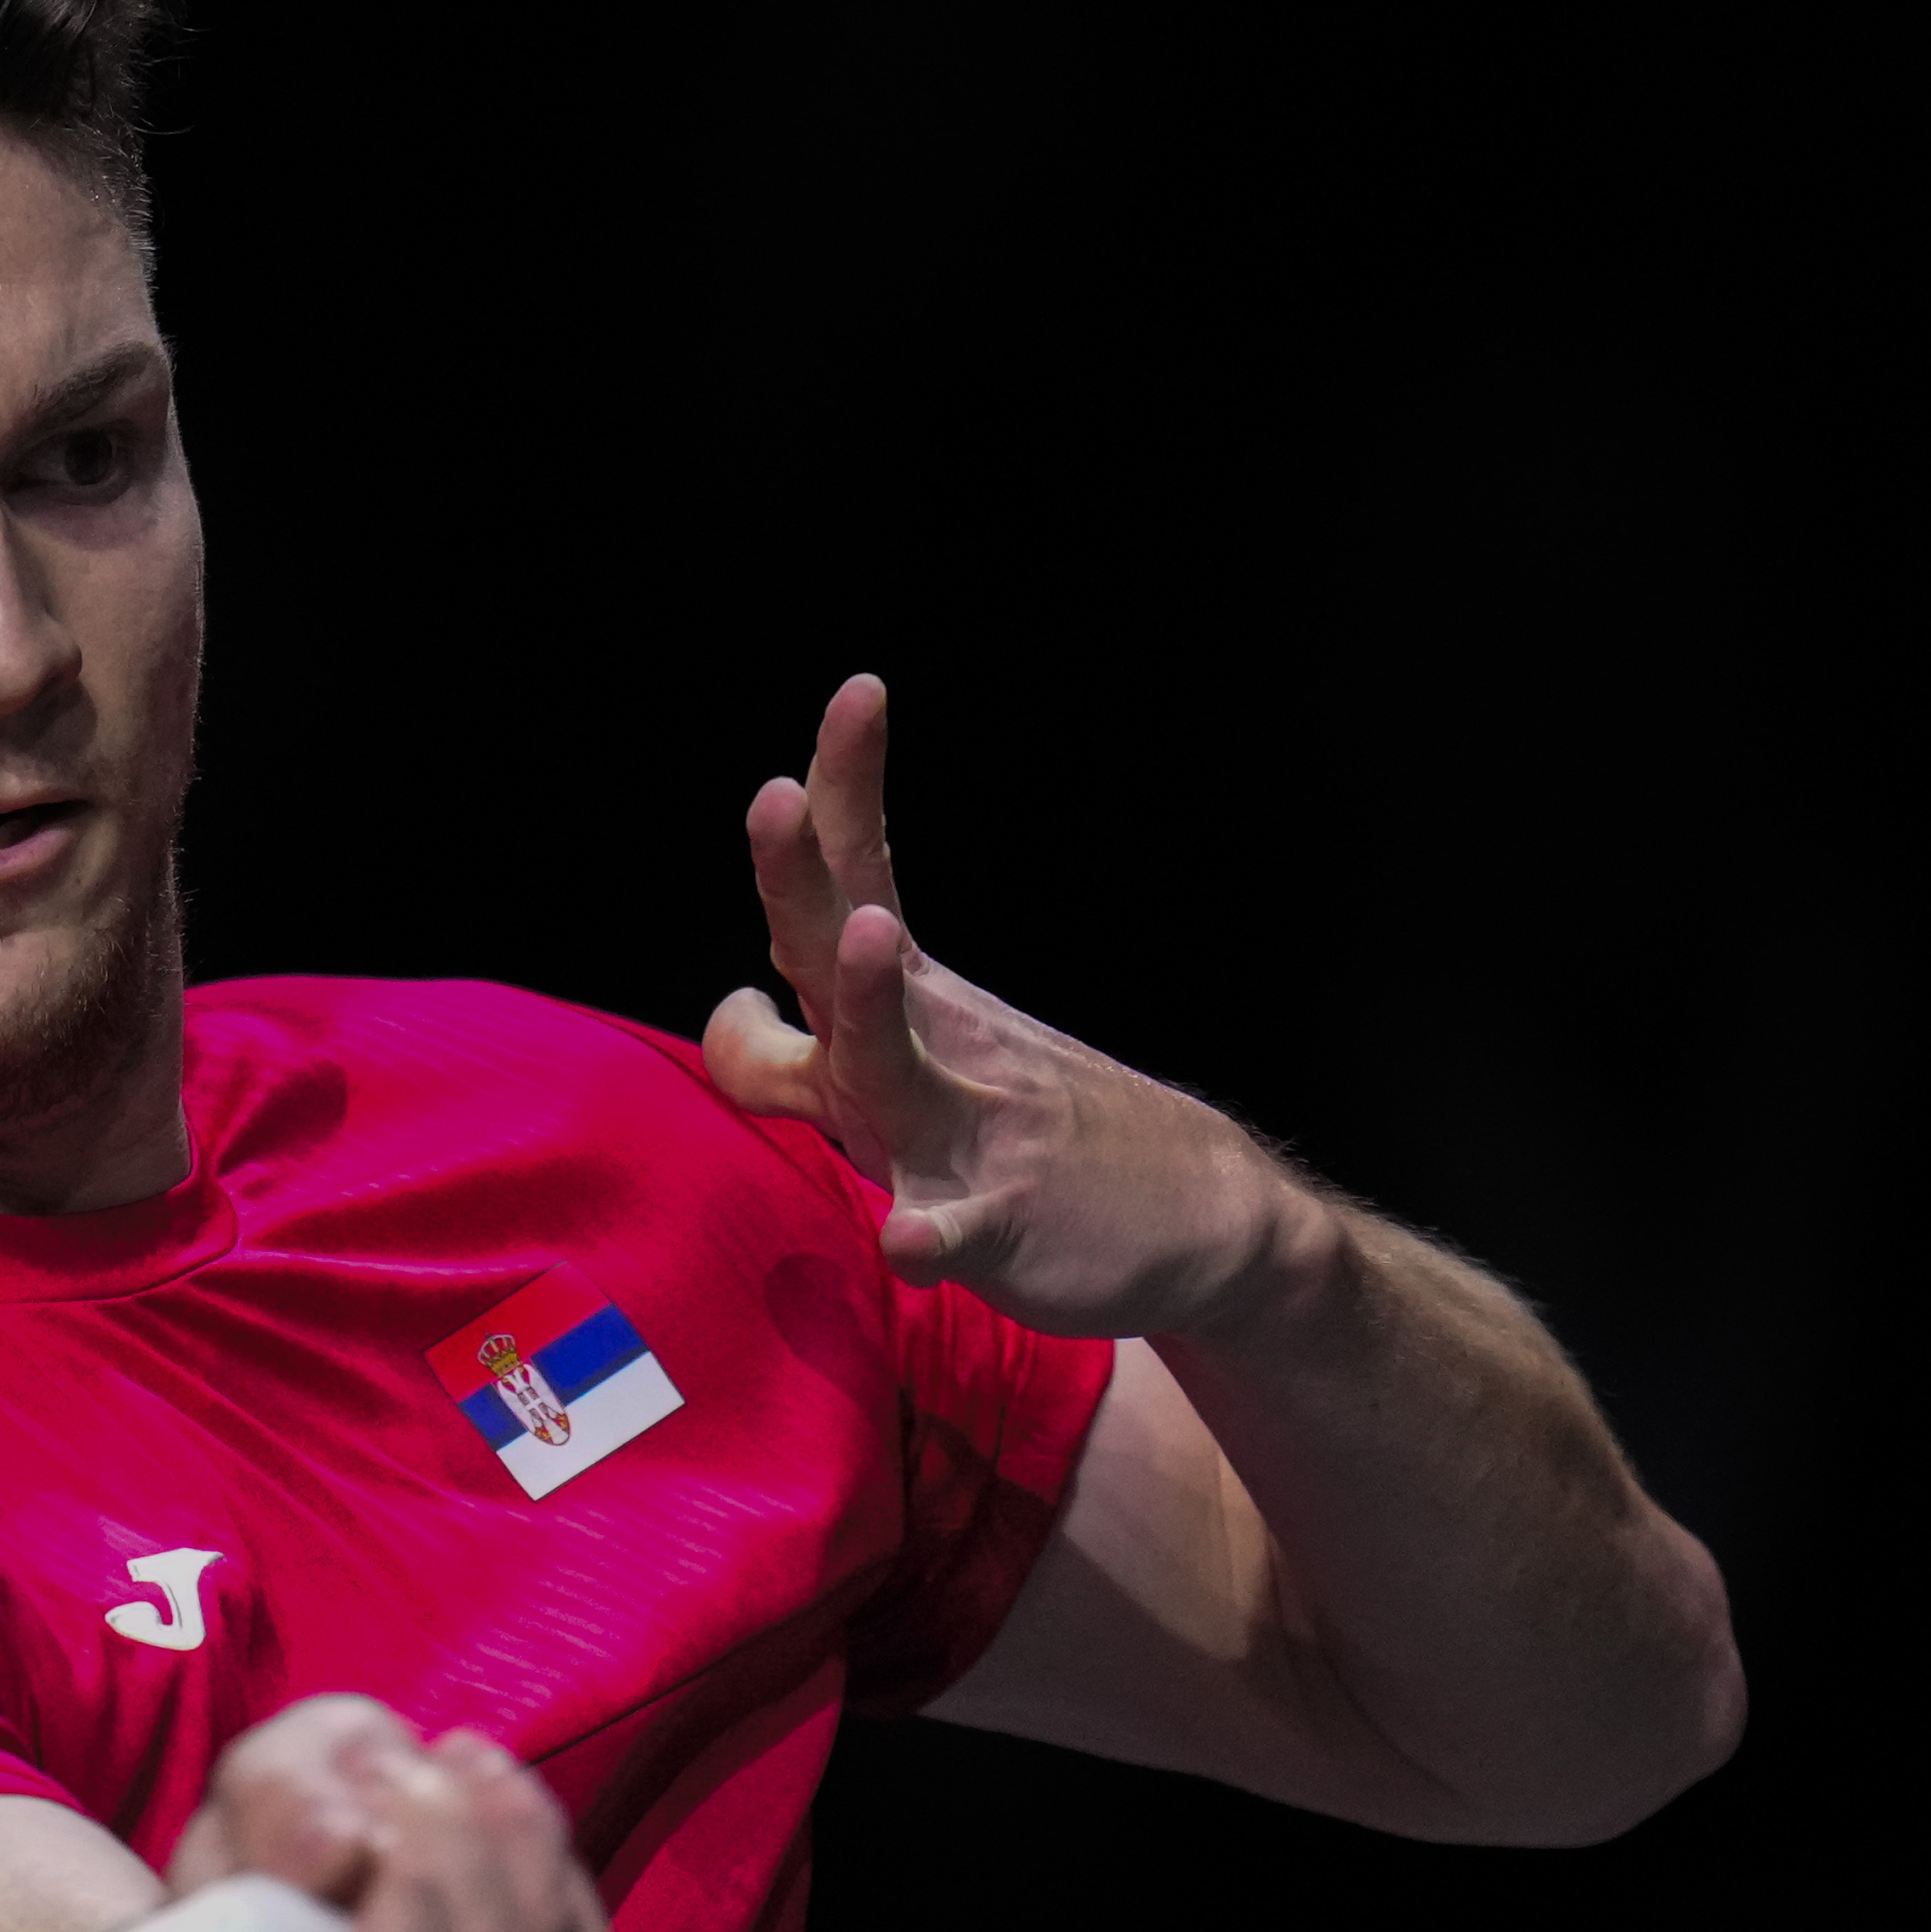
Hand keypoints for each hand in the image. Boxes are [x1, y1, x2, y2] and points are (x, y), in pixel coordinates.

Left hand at [700, 673, 1321, 1344]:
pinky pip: (951, 1230)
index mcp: (907, 1001)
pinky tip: (908, 1240)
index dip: (842, 788)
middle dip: (797, 876)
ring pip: (890, 1071)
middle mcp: (925, 1049)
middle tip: (771, 797)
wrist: (1195, 1216)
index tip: (861, 690)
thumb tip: (735, 1011)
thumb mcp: (909, 1070)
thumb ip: (805, 1045)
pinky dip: (928, 1233)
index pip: (862, 874)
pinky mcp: (998, 1228)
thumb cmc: (1019, 1133)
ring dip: (872, 1005)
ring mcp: (963, 1136)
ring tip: (867, 936)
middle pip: (834, 953)